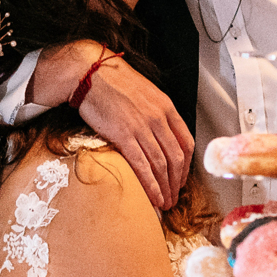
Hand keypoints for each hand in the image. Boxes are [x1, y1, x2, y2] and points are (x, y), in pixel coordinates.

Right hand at [38, 43, 192, 209]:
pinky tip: (153, 196)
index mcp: (166, 107)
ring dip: (165, 188)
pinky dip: (150, 185)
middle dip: (177, 183)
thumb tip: (158, 133)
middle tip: (173, 197)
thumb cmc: (113, 82)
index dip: (186, 166)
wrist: (90, 73)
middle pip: (176, 158)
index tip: (181, 178)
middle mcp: (158, 118)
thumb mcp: (145, 93)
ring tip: (164, 202)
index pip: (187, 142)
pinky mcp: (124, 134)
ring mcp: (143, 127)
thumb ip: (155, 113)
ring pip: (162, 165)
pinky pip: (143, 165)